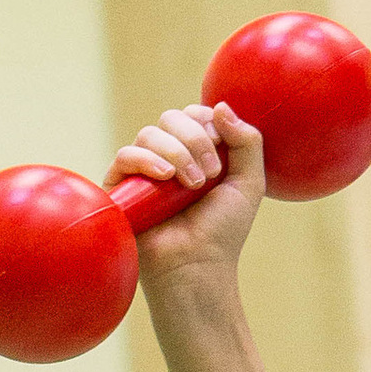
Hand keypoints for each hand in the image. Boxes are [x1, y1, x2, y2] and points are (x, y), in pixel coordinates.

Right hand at [111, 101, 265, 279]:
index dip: (208, 123)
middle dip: (195, 139)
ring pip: (150, 133)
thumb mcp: (249, 182)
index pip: (195, 114)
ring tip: (192, 185)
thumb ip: (247, 141)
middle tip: (210, 174)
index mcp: (196, 152)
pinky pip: (126, 155)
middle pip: (172, 117)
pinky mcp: (121, 187)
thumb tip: (220, 105)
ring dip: (177, 152)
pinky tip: (165, 177)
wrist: (198, 266)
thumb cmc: (223, 230)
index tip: (222, 153)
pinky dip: (146, 159)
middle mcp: (168, 157)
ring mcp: (143, 171)